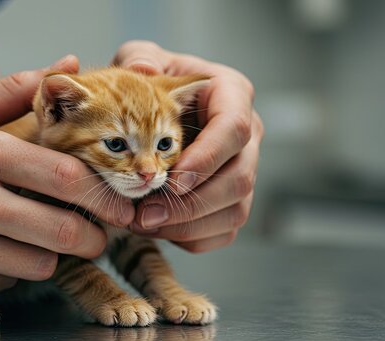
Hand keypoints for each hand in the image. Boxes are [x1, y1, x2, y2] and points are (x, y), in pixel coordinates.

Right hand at [0, 55, 133, 299]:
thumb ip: (9, 92)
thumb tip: (64, 67)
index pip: (65, 177)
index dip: (104, 195)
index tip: (119, 204)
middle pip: (63, 231)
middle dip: (94, 237)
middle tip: (98, 235)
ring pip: (39, 264)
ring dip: (49, 253)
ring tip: (38, 237)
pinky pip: (3, 282)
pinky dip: (8, 269)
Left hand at [113, 41, 263, 252]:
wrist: (151, 114)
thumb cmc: (148, 84)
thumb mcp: (138, 61)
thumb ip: (138, 59)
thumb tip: (146, 70)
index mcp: (232, 95)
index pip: (234, 129)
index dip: (207, 158)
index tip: (172, 179)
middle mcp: (246, 136)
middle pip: (240, 178)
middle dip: (192, 203)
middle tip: (146, 214)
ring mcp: (243, 170)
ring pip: (235, 211)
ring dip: (188, 225)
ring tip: (143, 224)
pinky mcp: (231, 200)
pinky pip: (224, 231)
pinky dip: (191, 237)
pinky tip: (157, 230)